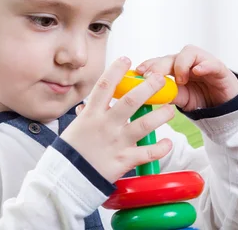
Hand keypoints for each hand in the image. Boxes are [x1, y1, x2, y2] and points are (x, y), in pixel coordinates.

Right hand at [60, 56, 174, 183]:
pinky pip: (147, 153)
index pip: (104, 85)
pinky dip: (160, 148)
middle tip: (160, 78)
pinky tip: (168, 143)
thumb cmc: (70, 151)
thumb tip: (87, 106)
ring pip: (144, 125)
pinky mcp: (124, 160)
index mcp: (91, 114)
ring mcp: (116, 142)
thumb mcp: (75, 128)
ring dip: (161, 116)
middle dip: (148, 87)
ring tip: (171, 109)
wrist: (67, 178)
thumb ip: (85, 115)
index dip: (116, 70)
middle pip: (131, 101)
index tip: (126, 59)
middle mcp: (106, 125)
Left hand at [135, 45, 237, 111]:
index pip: (159, 62)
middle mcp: (187, 62)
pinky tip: (197, 71)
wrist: (225, 106)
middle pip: (170, 57)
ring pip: (189, 53)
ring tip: (180, 80)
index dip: (148, 64)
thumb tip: (147, 95)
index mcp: (174, 68)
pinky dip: (203, 65)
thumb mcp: (180, 98)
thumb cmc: (200, 98)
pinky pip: (211, 62)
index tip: (138, 72)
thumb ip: (167, 94)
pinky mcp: (218, 68)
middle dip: (159, 65)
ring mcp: (203, 62)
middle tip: (151, 76)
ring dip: (181, 65)